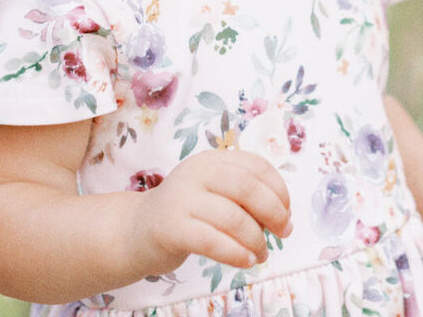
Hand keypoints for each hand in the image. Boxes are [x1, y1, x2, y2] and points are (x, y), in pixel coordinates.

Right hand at [128, 149, 292, 274]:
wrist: (135, 231)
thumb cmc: (186, 213)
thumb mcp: (214, 193)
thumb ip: (244, 196)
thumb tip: (284, 216)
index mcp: (212, 160)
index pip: (256, 166)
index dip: (279, 189)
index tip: (287, 210)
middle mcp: (196, 173)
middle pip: (248, 187)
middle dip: (274, 212)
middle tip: (283, 231)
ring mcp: (181, 199)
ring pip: (233, 217)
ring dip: (256, 240)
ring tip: (262, 254)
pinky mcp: (171, 228)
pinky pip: (213, 241)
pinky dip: (236, 253)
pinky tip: (246, 261)